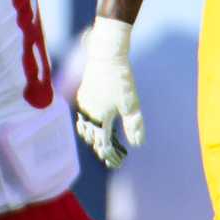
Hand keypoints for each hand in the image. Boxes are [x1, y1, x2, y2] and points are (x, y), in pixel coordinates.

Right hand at [72, 18, 143, 168]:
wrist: (106, 57)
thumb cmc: (121, 81)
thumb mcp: (131, 105)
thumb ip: (133, 126)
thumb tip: (137, 144)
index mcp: (100, 119)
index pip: (103, 144)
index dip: (109, 155)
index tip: (116, 162)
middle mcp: (88, 114)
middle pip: (91, 138)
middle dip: (100, 148)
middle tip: (109, 155)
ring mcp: (83, 105)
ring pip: (83, 128)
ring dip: (91, 138)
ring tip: (99, 143)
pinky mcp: (82, 96)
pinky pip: (81, 117)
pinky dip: (86, 125)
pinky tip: (92, 124)